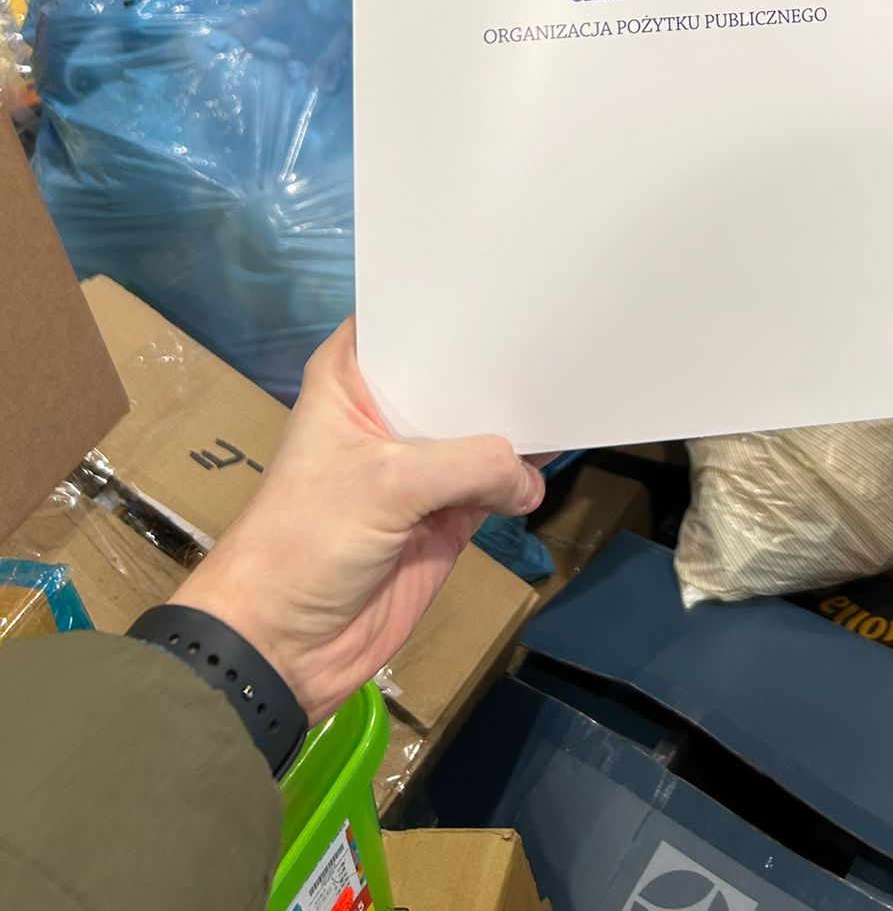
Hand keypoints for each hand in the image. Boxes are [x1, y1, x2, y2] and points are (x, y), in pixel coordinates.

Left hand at [177, 319, 542, 724]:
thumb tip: (530, 481)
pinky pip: (498, 482)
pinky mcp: (447, 514)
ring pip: (482, 427)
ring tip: (577, 379)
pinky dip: (526, 474)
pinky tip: (566, 444)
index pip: (408, 320)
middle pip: (455, 372)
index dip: (454, 301)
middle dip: (501, 358)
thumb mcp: (387, 485)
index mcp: (351, 379)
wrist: (284, 648)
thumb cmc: (307, 540)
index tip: (513, 274)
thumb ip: (470, 465)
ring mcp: (420, 466)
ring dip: (519, 416)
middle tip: (563, 323)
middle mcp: (387, 413)